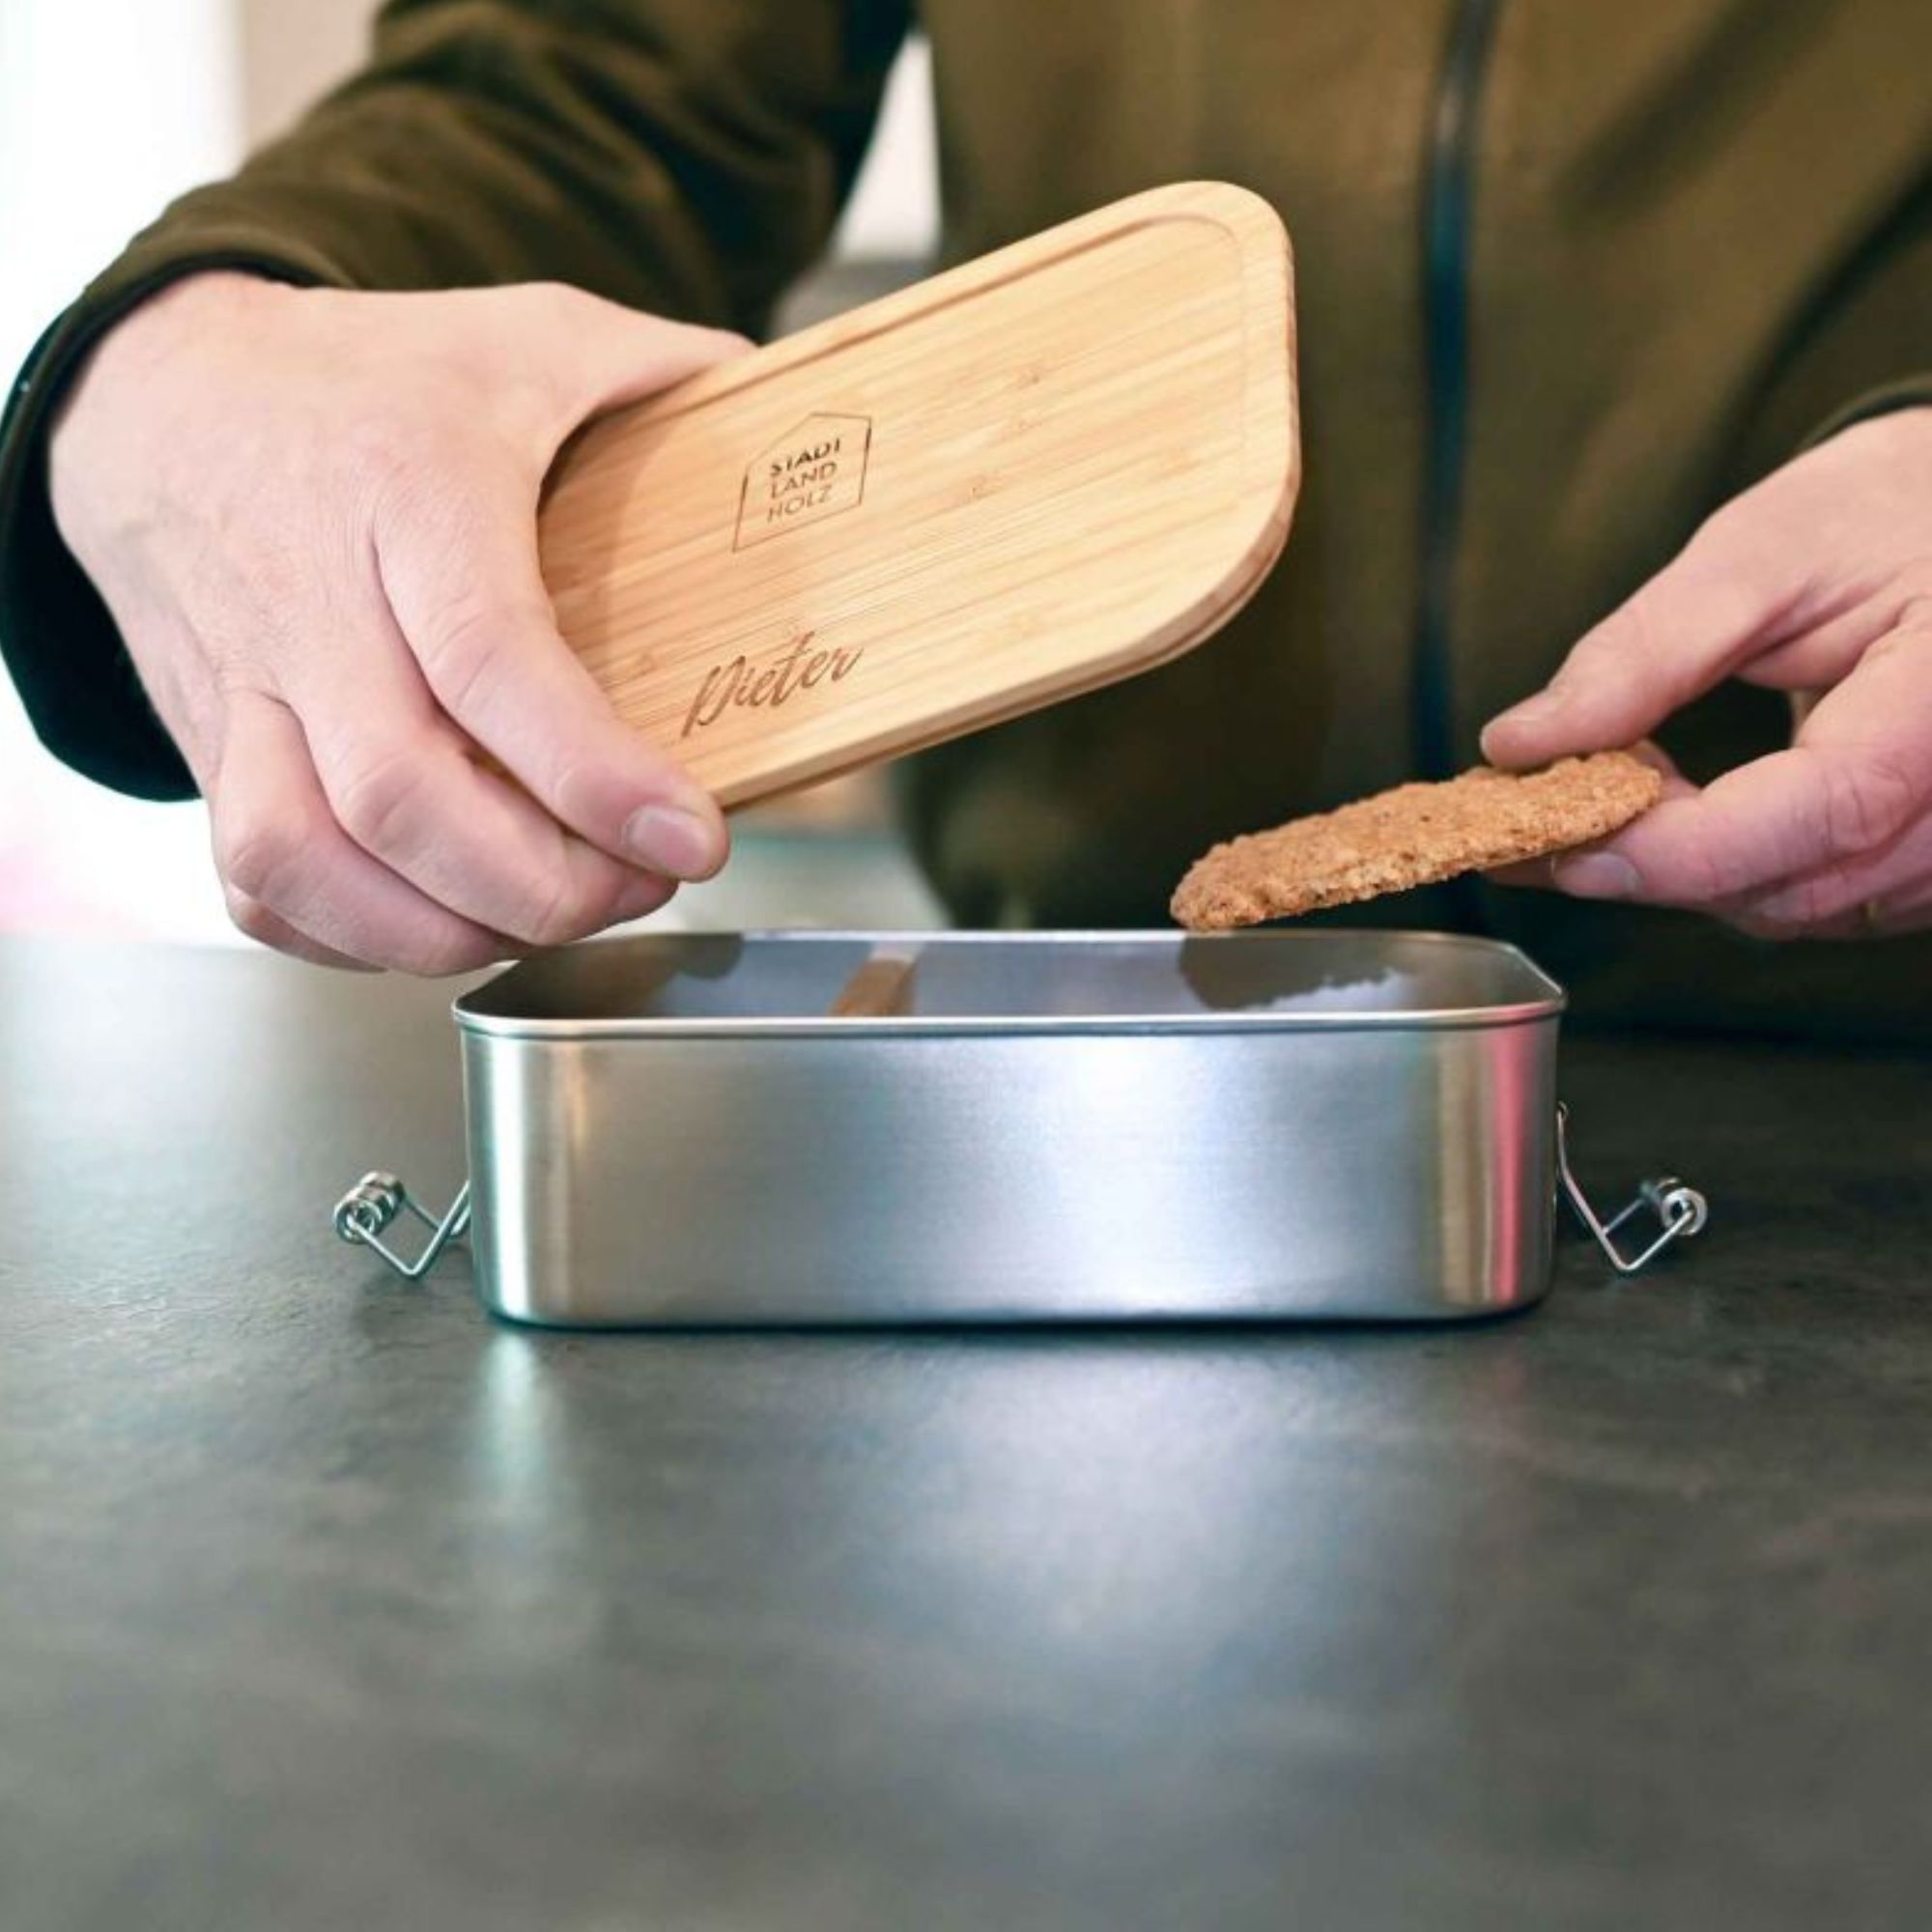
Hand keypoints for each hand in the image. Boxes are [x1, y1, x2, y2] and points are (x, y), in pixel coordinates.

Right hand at [50, 273, 748, 971]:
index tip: (692, 836)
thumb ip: (664, 375)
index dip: (592, 773)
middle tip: (642, 885)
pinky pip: (251, 881)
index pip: (489, 659)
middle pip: (399, 795)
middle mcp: (312, 601)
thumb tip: (796, 414)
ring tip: (552, 917)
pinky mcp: (208, 745)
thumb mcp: (529, 338)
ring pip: (300, 857)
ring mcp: (245, 684)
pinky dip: (350, 939)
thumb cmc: (374, 381)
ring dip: (442, 933)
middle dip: (541, 885)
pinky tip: (444, 925)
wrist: (167, 395)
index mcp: (409, 492)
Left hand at [1482, 408, 1931, 938]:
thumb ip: (1646, 651)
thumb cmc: (1887, 513)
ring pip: (1792, 909)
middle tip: (1533, 806)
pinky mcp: (1927, 871)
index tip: (1557, 843)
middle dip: (1648, 859)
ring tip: (1603, 784)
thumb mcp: (1764, 550)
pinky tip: (1669, 807)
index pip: (1825, 811)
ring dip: (1679, 867)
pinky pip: (1811, 899)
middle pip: (1793, 886)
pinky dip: (1724, 868)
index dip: (1682, 847)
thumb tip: (1519, 744)